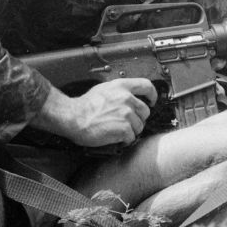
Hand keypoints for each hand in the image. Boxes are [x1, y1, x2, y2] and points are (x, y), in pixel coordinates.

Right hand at [35, 78, 156, 147]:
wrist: (73, 117)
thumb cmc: (85, 106)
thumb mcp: (104, 89)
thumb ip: (119, 91)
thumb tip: (131, 96)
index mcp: (122, 86)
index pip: (147, 86)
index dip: (152, 95)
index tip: (151, 101)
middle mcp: (126, 98)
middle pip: (145, 111)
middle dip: (138, 119)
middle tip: (126, 123)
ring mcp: (126, 113)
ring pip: (139, 126)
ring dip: (130, 131)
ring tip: (116, 130)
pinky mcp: (123, 128)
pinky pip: (131, 137)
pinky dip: (124, 140)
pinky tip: (114, 137)